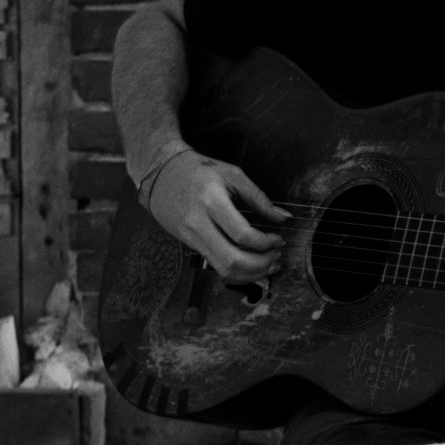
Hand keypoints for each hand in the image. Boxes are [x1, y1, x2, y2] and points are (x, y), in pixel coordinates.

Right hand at [146, 149, 289, 283]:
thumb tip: (284, 218)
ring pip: (223, 270)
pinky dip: (238, 271)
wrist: (160, 174)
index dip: (266, 243)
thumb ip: (259, 198)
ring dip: (251, 274)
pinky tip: (252, 265)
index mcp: (211, 201)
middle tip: (277, 257)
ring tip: (269, 265)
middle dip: (261, 265)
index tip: (279, 239)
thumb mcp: (232, 174)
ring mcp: (191, 237)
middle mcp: (198, 223)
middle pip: (232, 260)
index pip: (242, 235)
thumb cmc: (199, 170)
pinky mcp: (190, 245)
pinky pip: (216, 266)